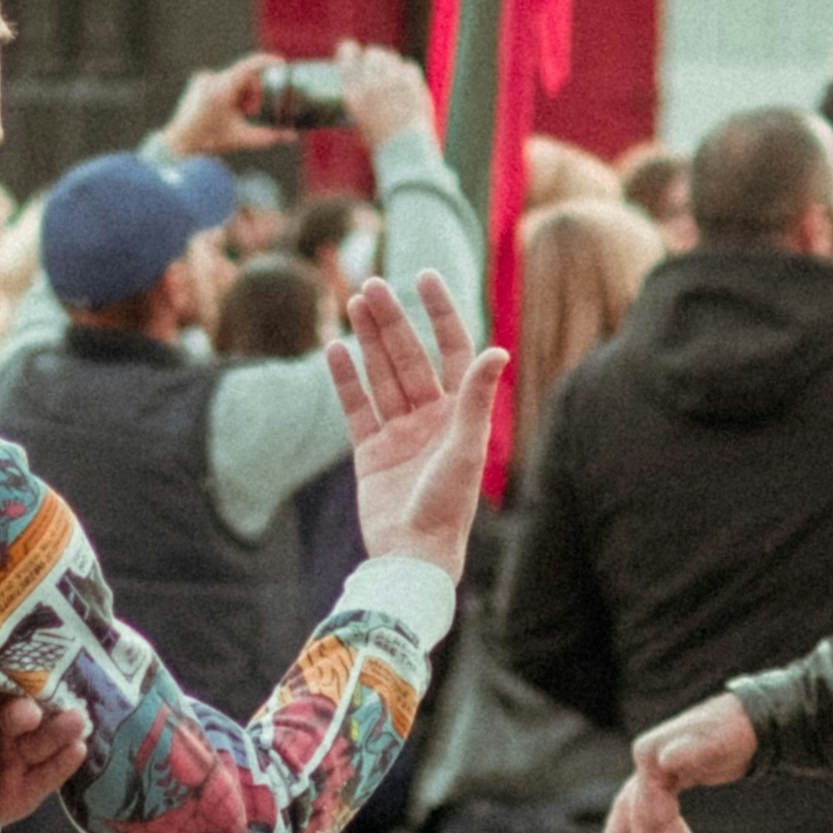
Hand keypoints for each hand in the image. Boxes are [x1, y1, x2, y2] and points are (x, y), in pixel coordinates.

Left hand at [0, 681, 91, 832]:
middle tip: (27, 714)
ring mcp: (21, 758)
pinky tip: (77, 750)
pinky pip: (48, 776)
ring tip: (76, 721)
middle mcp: (6, 728)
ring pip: (39, 742)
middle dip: (21, 713)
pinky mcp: (30, 790)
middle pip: (17, 714)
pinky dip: (62, 764)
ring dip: (57, 731)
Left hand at [159, 54, 281, 160]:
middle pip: (244, 76)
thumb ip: (269, 136)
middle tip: (250, 112)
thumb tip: (290, 136)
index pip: (249, 67)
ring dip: (242, 95)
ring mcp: (203, 79)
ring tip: (237, 114)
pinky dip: (231, 94)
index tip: (281, 63)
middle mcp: (210, 80)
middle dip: (253, 93)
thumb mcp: (242, 139)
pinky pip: (222, 82)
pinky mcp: (199, 82)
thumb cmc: (208, 142)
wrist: (180, 146)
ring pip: (234, 79)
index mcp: (221, 90)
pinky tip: (224, 111)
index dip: (267, 62)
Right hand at [329, 270, 502, 576]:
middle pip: (409, 358)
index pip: (452, 350)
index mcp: (460, 414)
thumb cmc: (447, 506)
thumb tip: (497, 350)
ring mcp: (399, 434)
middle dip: (392, 320)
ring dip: (369, 340)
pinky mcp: (370, 453)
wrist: (412, 555)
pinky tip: (335, 348)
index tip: (425, 276)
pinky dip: (346, 379)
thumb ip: (477, 398)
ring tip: (354, 303)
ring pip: (381, 375)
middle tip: (372, 285)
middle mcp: (430, 419)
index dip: (440, 313)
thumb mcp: (465, 448)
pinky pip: (356, 408)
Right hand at [335, 41, 434, 154]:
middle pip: (372, 54)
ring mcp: (394, 82)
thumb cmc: (381, 145)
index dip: (348, 49)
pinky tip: (405, 81)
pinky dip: (405, 72)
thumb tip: (364, 87)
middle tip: (376, 65)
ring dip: (389, 63)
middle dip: (373, 57)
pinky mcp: (413, 85)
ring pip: (391, 57)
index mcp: (353, 93)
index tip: (350, 49)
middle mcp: (372, 83)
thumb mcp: (359, 123)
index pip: (346, 54)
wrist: (405, 155)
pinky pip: (408, 66)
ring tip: (391, 74)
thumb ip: (360, 101)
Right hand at [594, 695, 757, 832]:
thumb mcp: (721, 738)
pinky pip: (656, 813)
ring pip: (641, 816)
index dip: (665, 831)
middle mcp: (648, 760)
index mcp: (651, 751)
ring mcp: (657, 771)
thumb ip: (694, 749)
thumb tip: (666, 762)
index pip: (647, 799)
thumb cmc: (738, 727)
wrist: (754, 717)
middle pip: (636, 812)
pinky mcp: (671, 780)